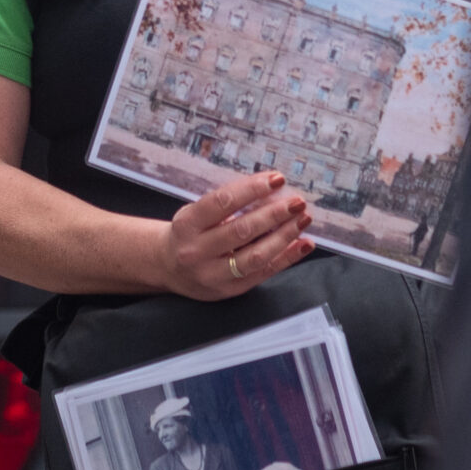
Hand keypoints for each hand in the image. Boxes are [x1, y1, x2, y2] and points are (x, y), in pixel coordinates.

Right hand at [158, 170, 312, 299]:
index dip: (251, 189)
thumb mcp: (195, 213)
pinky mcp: (229, 290)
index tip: (276, 179)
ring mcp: (213, 274)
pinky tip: (303, 244)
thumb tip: (270, 189)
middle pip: (242, 230)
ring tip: (303, 219)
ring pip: (255, 256)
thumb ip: (226, 204)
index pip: (222, 203)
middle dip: (274, 214)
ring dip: (284, 236)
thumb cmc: (189, 232)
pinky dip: (287, 258)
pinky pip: (263, 273)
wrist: (167, 267)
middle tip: (297, 202)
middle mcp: (198, 251)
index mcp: (188, 224)